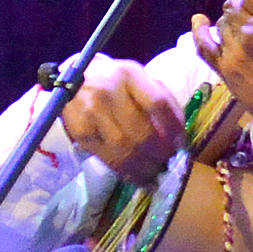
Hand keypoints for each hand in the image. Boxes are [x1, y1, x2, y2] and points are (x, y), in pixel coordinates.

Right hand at [59, 55, 185, 180]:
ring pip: (125, 150)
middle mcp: (109, 92)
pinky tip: (138, 176)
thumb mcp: (137, 78)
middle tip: (168, 161)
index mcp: (129, 75)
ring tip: (156, 173)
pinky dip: (127, 172)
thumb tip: (179, 134)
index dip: (174, 128)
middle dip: (160, 153)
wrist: (70, 81)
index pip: (158, 104)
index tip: (182, 144)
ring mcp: (92, 113)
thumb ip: (160, 98)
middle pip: (142, 132)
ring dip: (146, 167)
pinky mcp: (81, 133)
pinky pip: (108, 159)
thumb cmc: (114, 82)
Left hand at [193, 0, 252, 122]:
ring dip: (231, 24)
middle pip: (234, 5)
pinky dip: (200, 31)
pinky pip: (203, 45)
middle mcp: (250, 30)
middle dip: (245, 9)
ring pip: (222, 22)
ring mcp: (233, 51)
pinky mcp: (224, 70)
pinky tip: (200, 21)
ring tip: (244, 34)